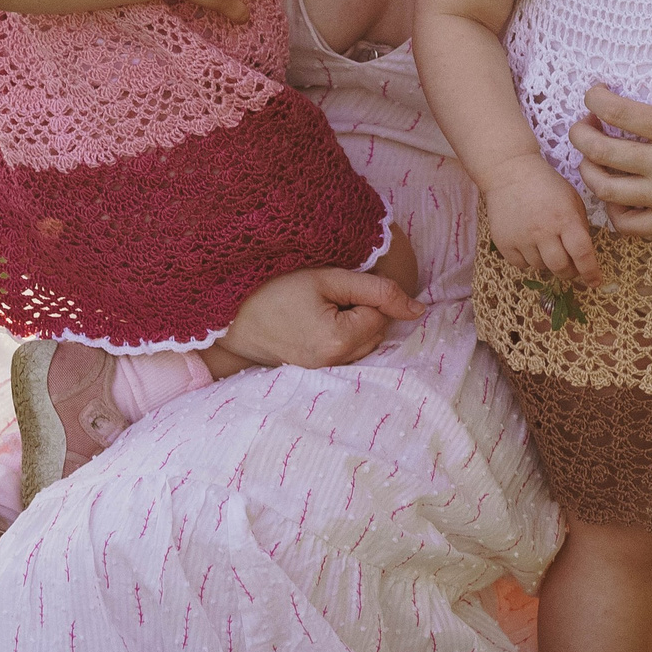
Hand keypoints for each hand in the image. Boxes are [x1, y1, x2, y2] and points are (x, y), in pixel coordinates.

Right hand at [215, 264, 423, 370]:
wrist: (232, 314)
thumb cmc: (275, 288)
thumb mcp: (328, 279)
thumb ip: (378, 291)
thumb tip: (419, 310)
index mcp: (339, 341)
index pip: (381, 314)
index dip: (364, 294)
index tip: (333, 288)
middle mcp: (335, 364)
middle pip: (376, 332)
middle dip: (362, 310)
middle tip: (325, 297)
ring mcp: (325, 372)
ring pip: (365, 343)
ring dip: (353, 324)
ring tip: (318, 309)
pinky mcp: (317, 372)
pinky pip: (348, 351)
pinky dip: (342, 335)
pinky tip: (316, 323)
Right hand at [480, 157, 602, 286]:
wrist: (509, 171)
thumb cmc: (546, 184)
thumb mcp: (572, 199)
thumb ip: (580, 226)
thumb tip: (584, 255)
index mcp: (565, 218)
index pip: (582, 254)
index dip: (590, 272)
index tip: (594, 282)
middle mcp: (543, 231)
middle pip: (560, 267)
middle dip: (569, 272)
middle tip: (570, 267)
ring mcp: (521, 238)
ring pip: (540, 267)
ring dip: (547, 263)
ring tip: (546, 245)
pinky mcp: (504, 242)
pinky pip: (521, 265)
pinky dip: (528, 260)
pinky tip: (529, 244)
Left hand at [573, 18, 651, 242]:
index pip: (618, 113)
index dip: (595, 99)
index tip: (594, 92)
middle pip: (600, 153)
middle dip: (579, 135)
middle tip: (582, 123)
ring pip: (607, 191)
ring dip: (589, 172)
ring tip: (592, 157)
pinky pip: (630, 225)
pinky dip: (613, 212)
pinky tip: (619, 195)